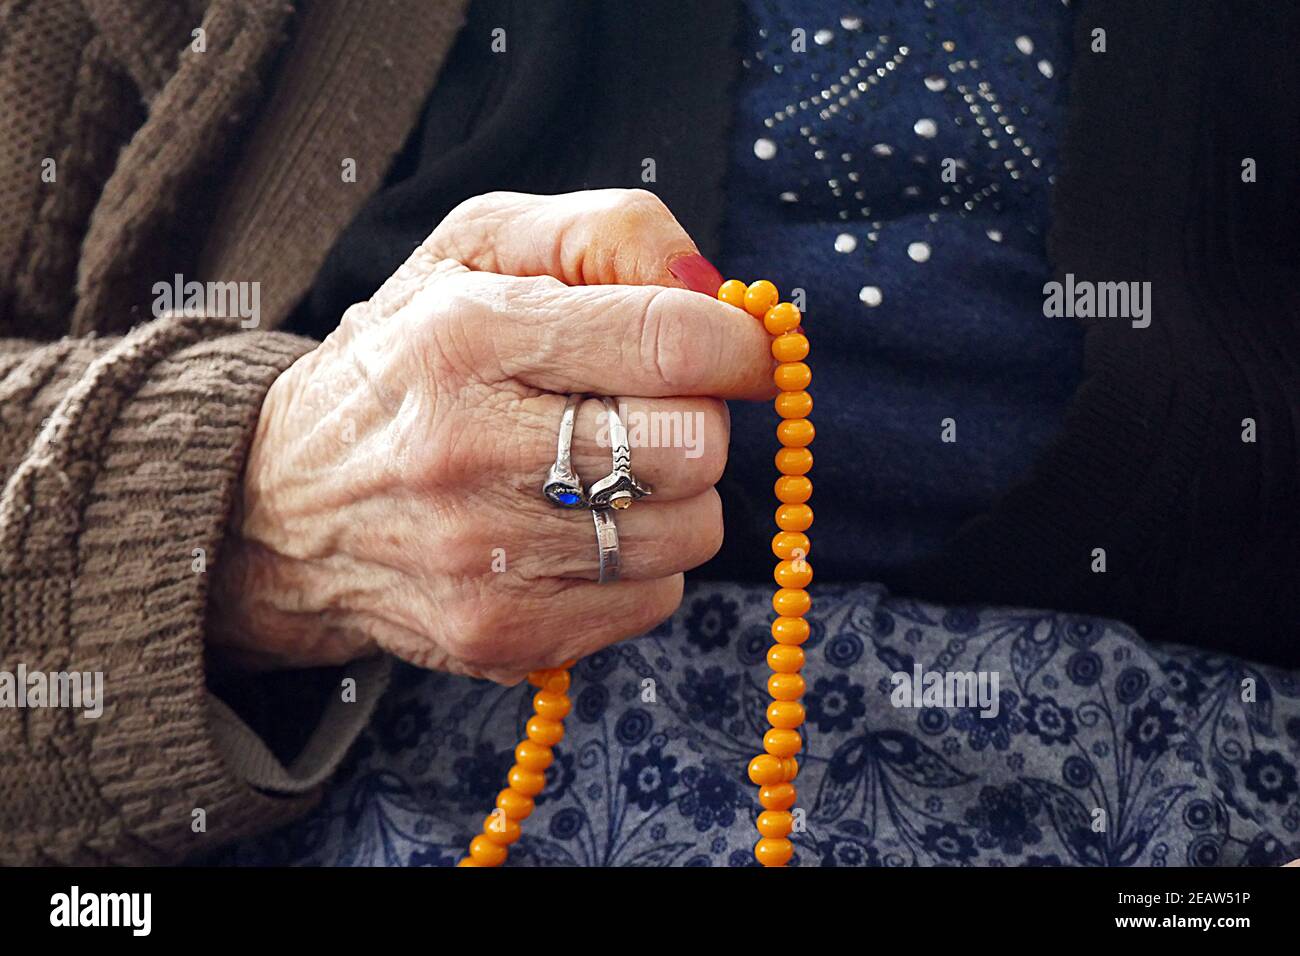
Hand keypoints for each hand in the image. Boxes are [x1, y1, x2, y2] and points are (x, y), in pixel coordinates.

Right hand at [207, 190, 772, 682]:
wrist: (282, 509)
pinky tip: (575, 533)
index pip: (668, 342)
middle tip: (643, 411)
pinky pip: (654, 598)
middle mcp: (468, 449)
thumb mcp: (476, 249)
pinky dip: (638, 564)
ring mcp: (482, 556)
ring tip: (602, 474)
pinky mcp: (499, 632)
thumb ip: (606, 232)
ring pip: (689, 531)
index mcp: (467, 333)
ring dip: (672, 498)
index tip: (738, 351)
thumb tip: (714, 291)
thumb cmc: (406, 361)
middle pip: (694, 445)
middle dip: (694, 420)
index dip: (736, 346)